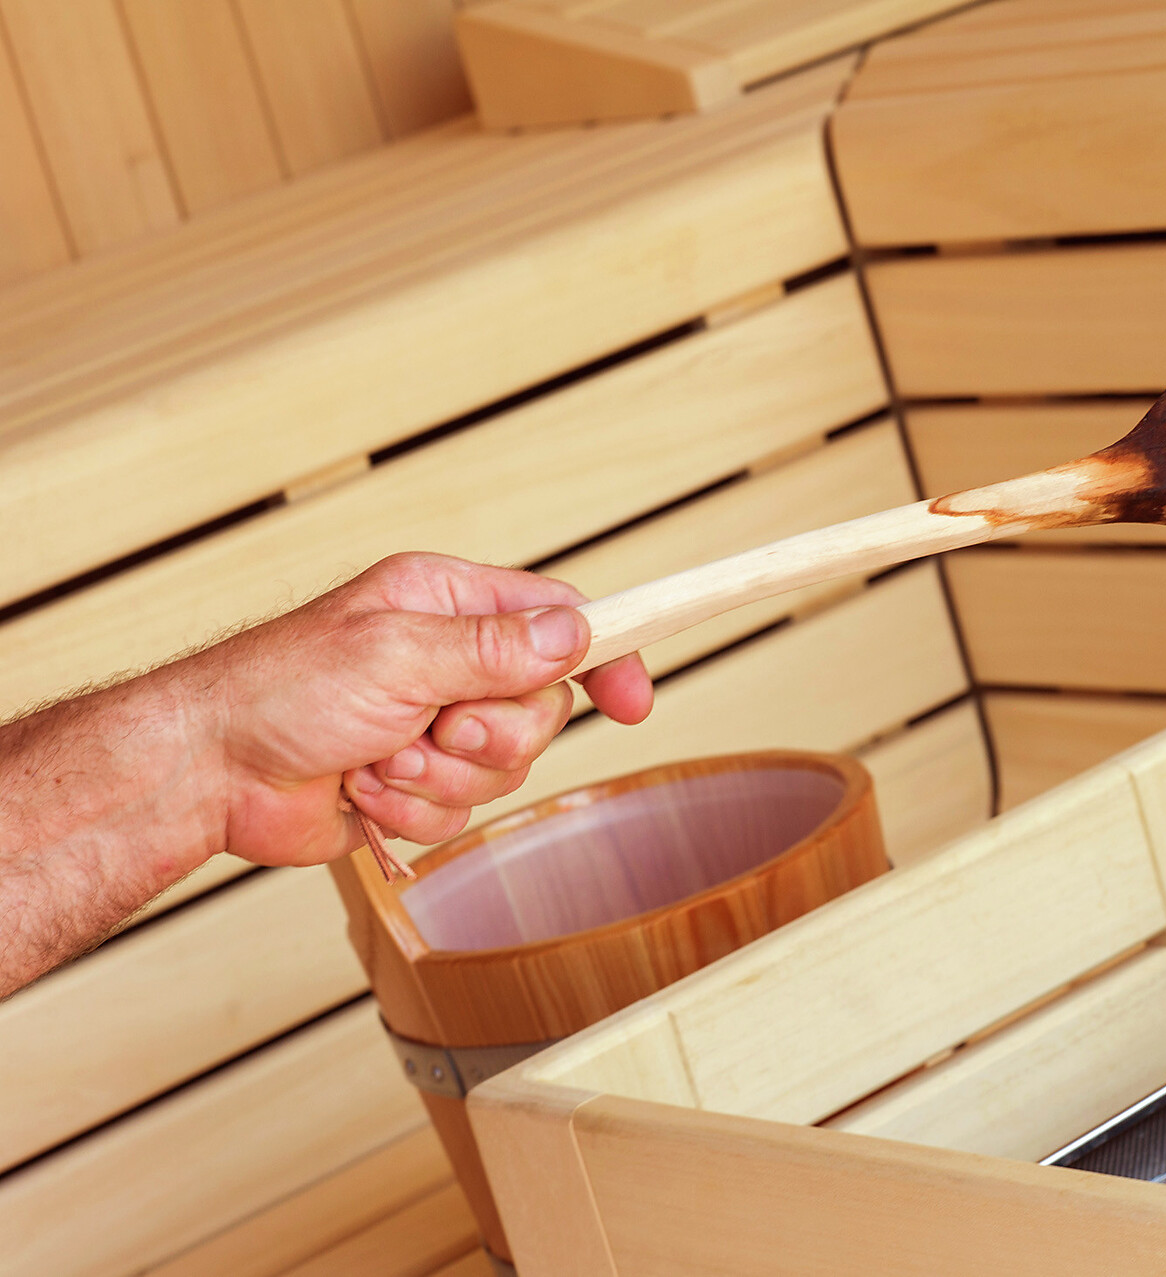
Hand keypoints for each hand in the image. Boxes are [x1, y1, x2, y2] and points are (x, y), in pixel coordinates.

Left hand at [204, 552, 651, 863]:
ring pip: (505, 766)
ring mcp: (433, 722)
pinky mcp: (415, 781)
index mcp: (448, 604)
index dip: (605, 656)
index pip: (559, 620)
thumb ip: (494, 648)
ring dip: (441, 776)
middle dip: (492, 734)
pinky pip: (461, 808)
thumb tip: (576, 634)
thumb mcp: (397, 654)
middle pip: (542, 706)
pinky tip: (363, 792)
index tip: (634, 700)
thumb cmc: (278, 691)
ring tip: (379, 760)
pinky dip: (413, 809)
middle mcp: (449, 659)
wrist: (208, 774)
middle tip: (439, 727)